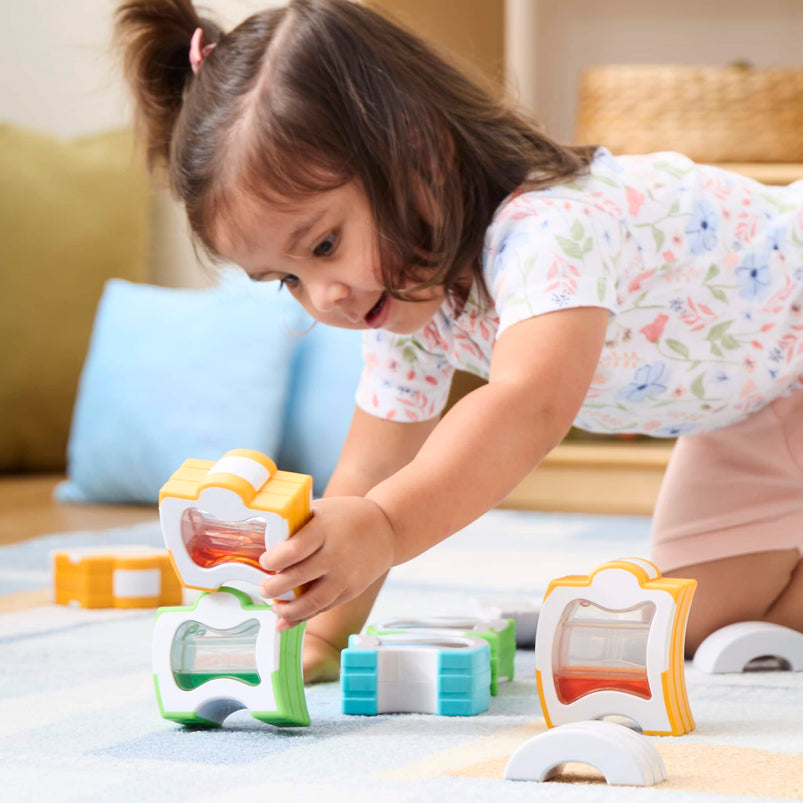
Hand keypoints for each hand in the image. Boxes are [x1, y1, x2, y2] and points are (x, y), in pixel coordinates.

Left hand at [258, 496, 395, 629]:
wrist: (386, 528)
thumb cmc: (346, 516)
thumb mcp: (322, 511)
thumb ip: (297, 526)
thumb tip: (262, 542)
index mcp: (325, 529)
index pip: (295, 549)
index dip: (274, 560)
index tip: (265, 561)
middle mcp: (336, 554)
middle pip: (299, 577)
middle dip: (274, 587)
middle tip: (263, 588)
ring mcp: (345, 575)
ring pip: (312, 601)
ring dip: (288, 609)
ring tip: (274, 606)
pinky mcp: (351, 590)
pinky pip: (324, 608)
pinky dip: (302, 618)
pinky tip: (285, 621)